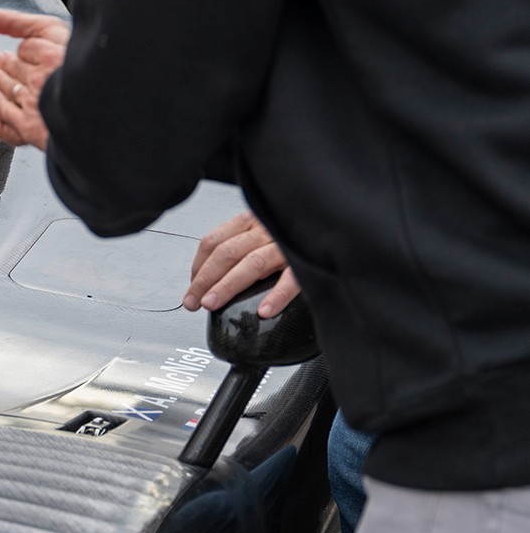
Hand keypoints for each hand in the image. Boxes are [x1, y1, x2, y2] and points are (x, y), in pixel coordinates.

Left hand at [185, 210, 300, 316]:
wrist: (341, 231)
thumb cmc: (298, 236)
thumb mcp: (266, 234)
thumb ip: (245, 248)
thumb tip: (214, 278)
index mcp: (253, 221)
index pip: (214, 241)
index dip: (198, 266)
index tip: (192, 286)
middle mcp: (268, 230)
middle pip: (226, 253)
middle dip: (205, 280)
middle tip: (194, 301)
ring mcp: (289, 245)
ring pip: (251, 264)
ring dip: (227, 286)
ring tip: (213, 304)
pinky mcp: (310, 262)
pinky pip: (292, 279)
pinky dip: (276, 295)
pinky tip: (264, 310)